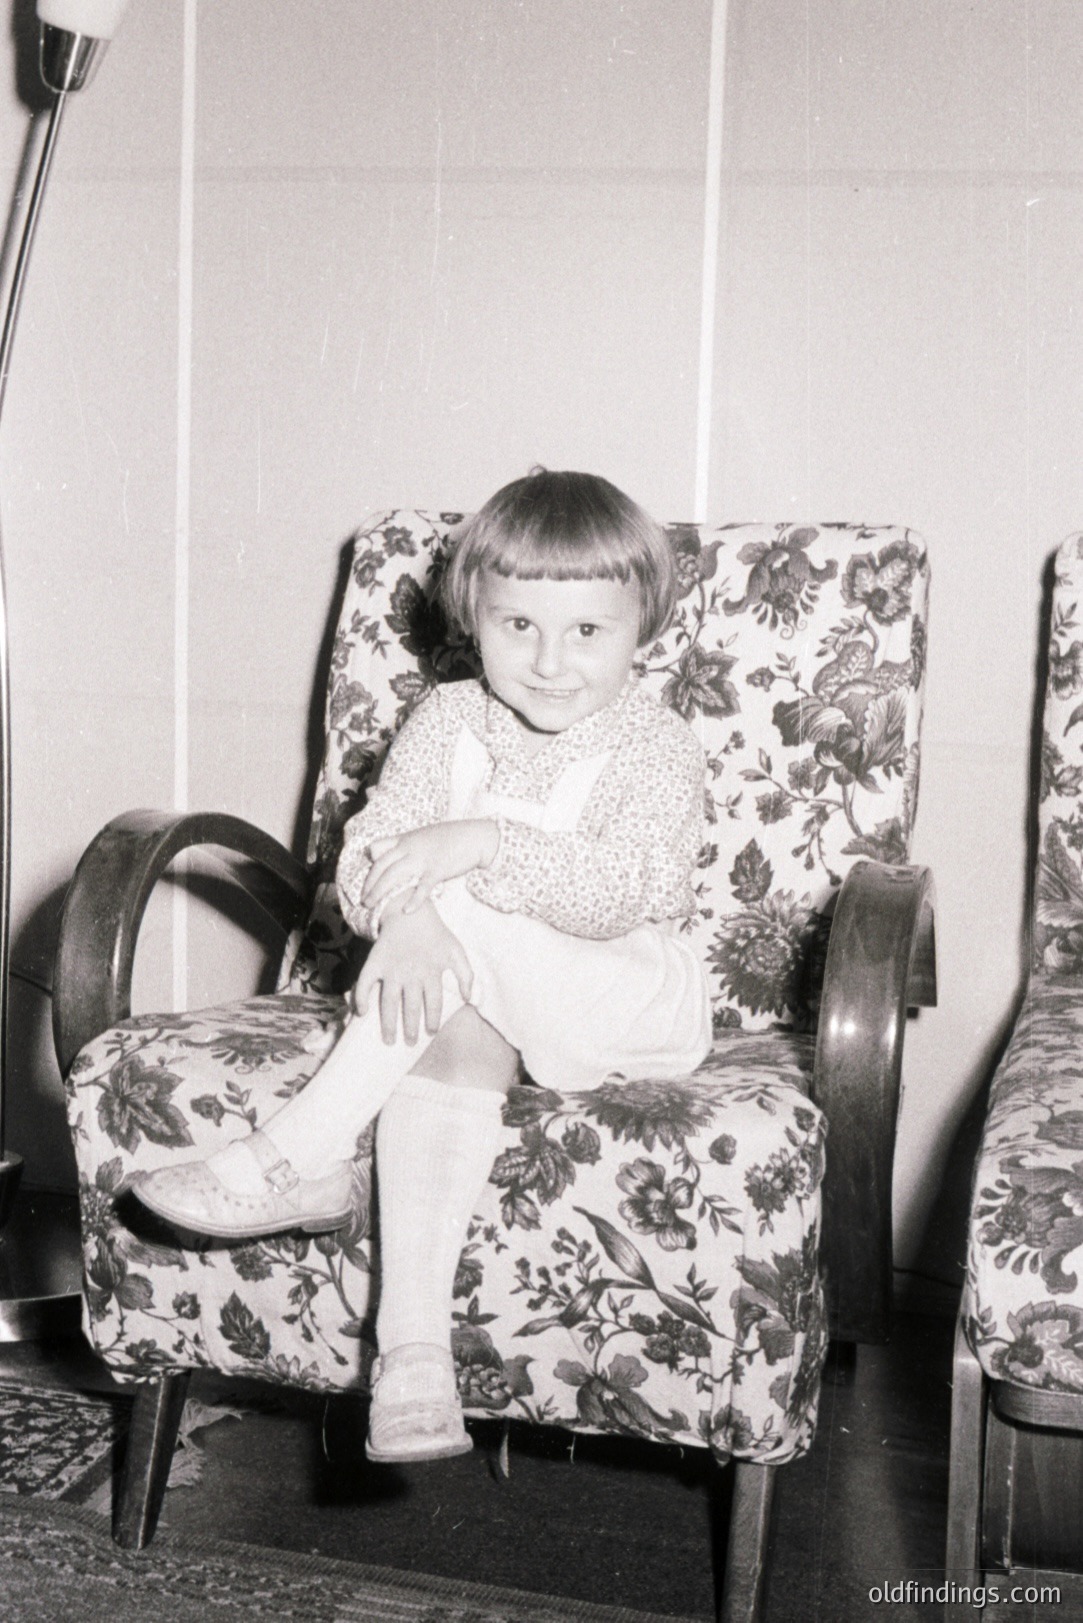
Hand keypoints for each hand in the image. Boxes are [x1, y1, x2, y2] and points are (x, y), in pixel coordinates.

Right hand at [352, 901, 473, 1044]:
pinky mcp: (376, 961)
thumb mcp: (456, 950)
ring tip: (389, 1040)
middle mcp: (411, 973)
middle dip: (410, 1028)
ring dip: (388, 1022)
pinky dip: (361, 996)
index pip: (434, 1003)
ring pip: (388, 1000)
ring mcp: (392, 968)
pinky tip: (362, 1012)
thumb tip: (470, 998)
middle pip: (410, 1007)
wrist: (411, 911)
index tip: (431, 1033)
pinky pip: (365, 981)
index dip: (433, 1020)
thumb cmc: (436, 934)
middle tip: (409, 1043)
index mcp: (431, 972)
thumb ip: (466, 974)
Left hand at [362, 820, 499, 913]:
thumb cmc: (450, 837)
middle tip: (363, 900)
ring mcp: (423, 859)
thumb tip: (397, 856)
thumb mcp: (424, 836)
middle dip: (370, 884)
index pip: (378, 850)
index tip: (366, 880)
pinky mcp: (437, 870)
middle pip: (381, 866)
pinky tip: (406, 910)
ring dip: (380, 892)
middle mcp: (410, 848)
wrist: (474, 836)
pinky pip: (422, 887)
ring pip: (394, 876)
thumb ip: (408, 845)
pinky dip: (413, 899)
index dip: (369, 866)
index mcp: (405, 839)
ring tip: (372, 906)